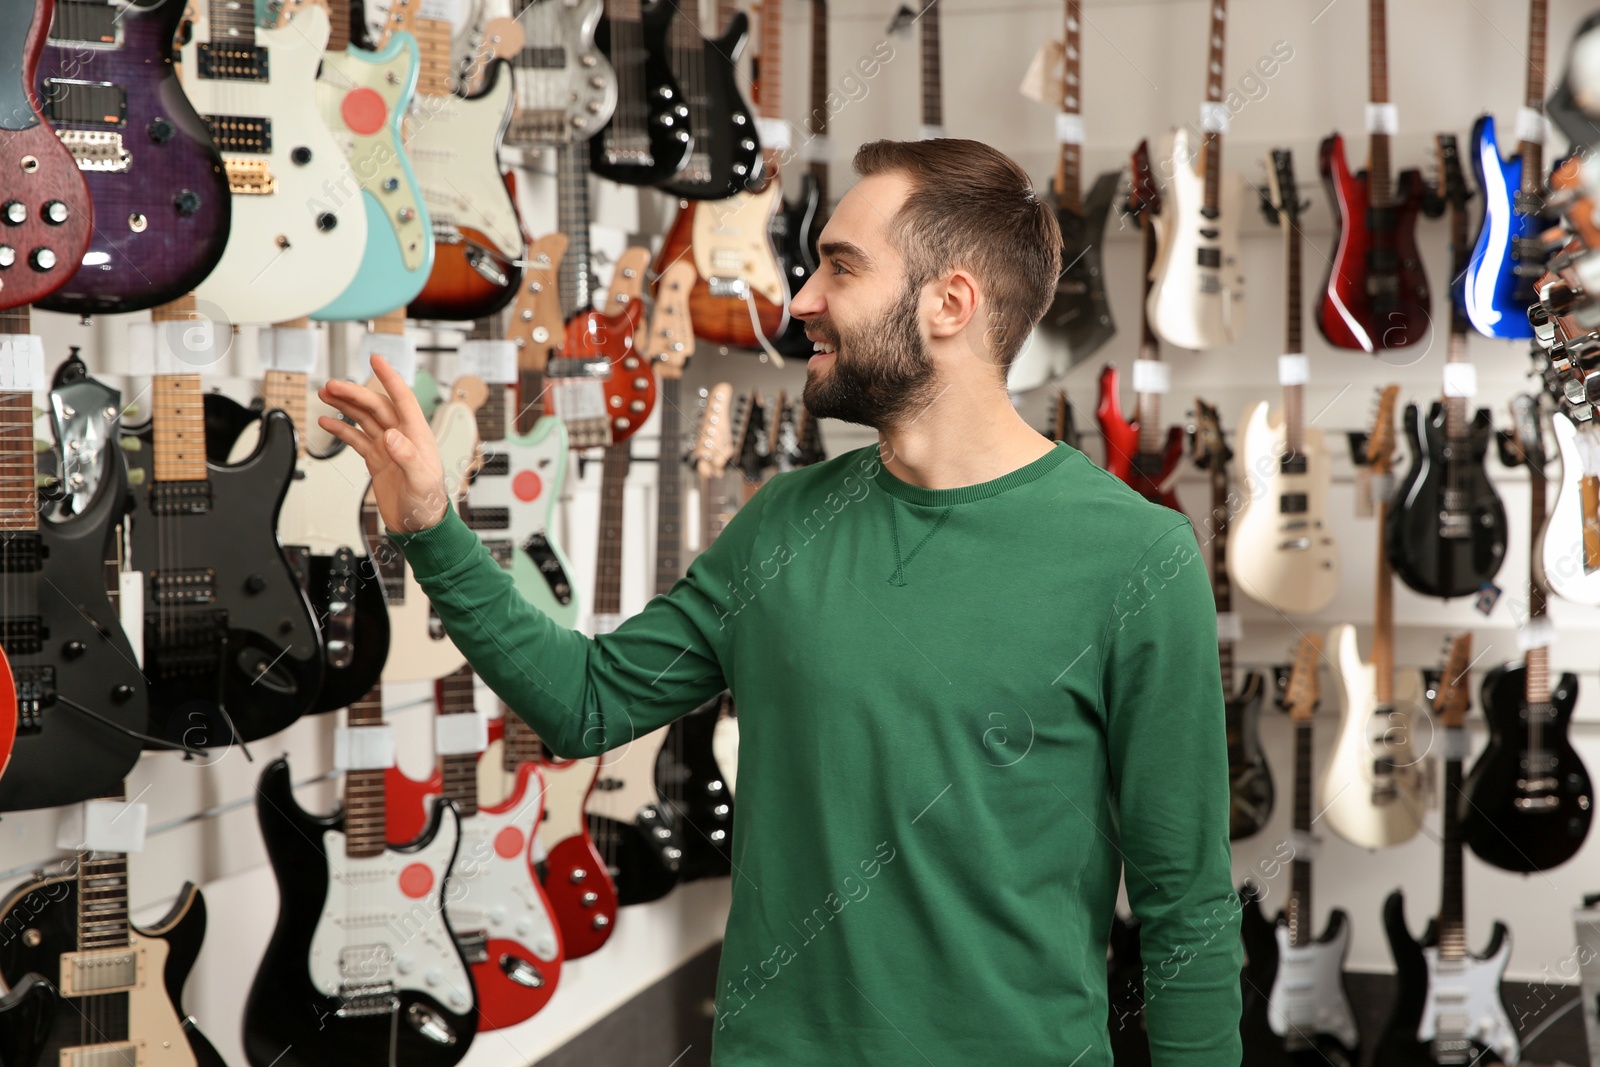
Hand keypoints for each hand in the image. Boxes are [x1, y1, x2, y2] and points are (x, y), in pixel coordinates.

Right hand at [317, 356, 449, 532]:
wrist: (420, 527)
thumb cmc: (429, 505)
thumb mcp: (421, 481)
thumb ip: (409, 458)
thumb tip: (393, 437)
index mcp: (417, 436)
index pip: (403, 398)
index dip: (389, 378)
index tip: (376, 359)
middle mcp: (402, 437)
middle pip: (376, 406)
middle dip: (354, 393)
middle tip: (331, 385)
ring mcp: (388, 448)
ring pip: (364, 418)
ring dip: (346, 406)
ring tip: (325, 395)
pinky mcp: (377, 460)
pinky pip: (357, 439)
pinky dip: (342, 430)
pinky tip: (327, 423)